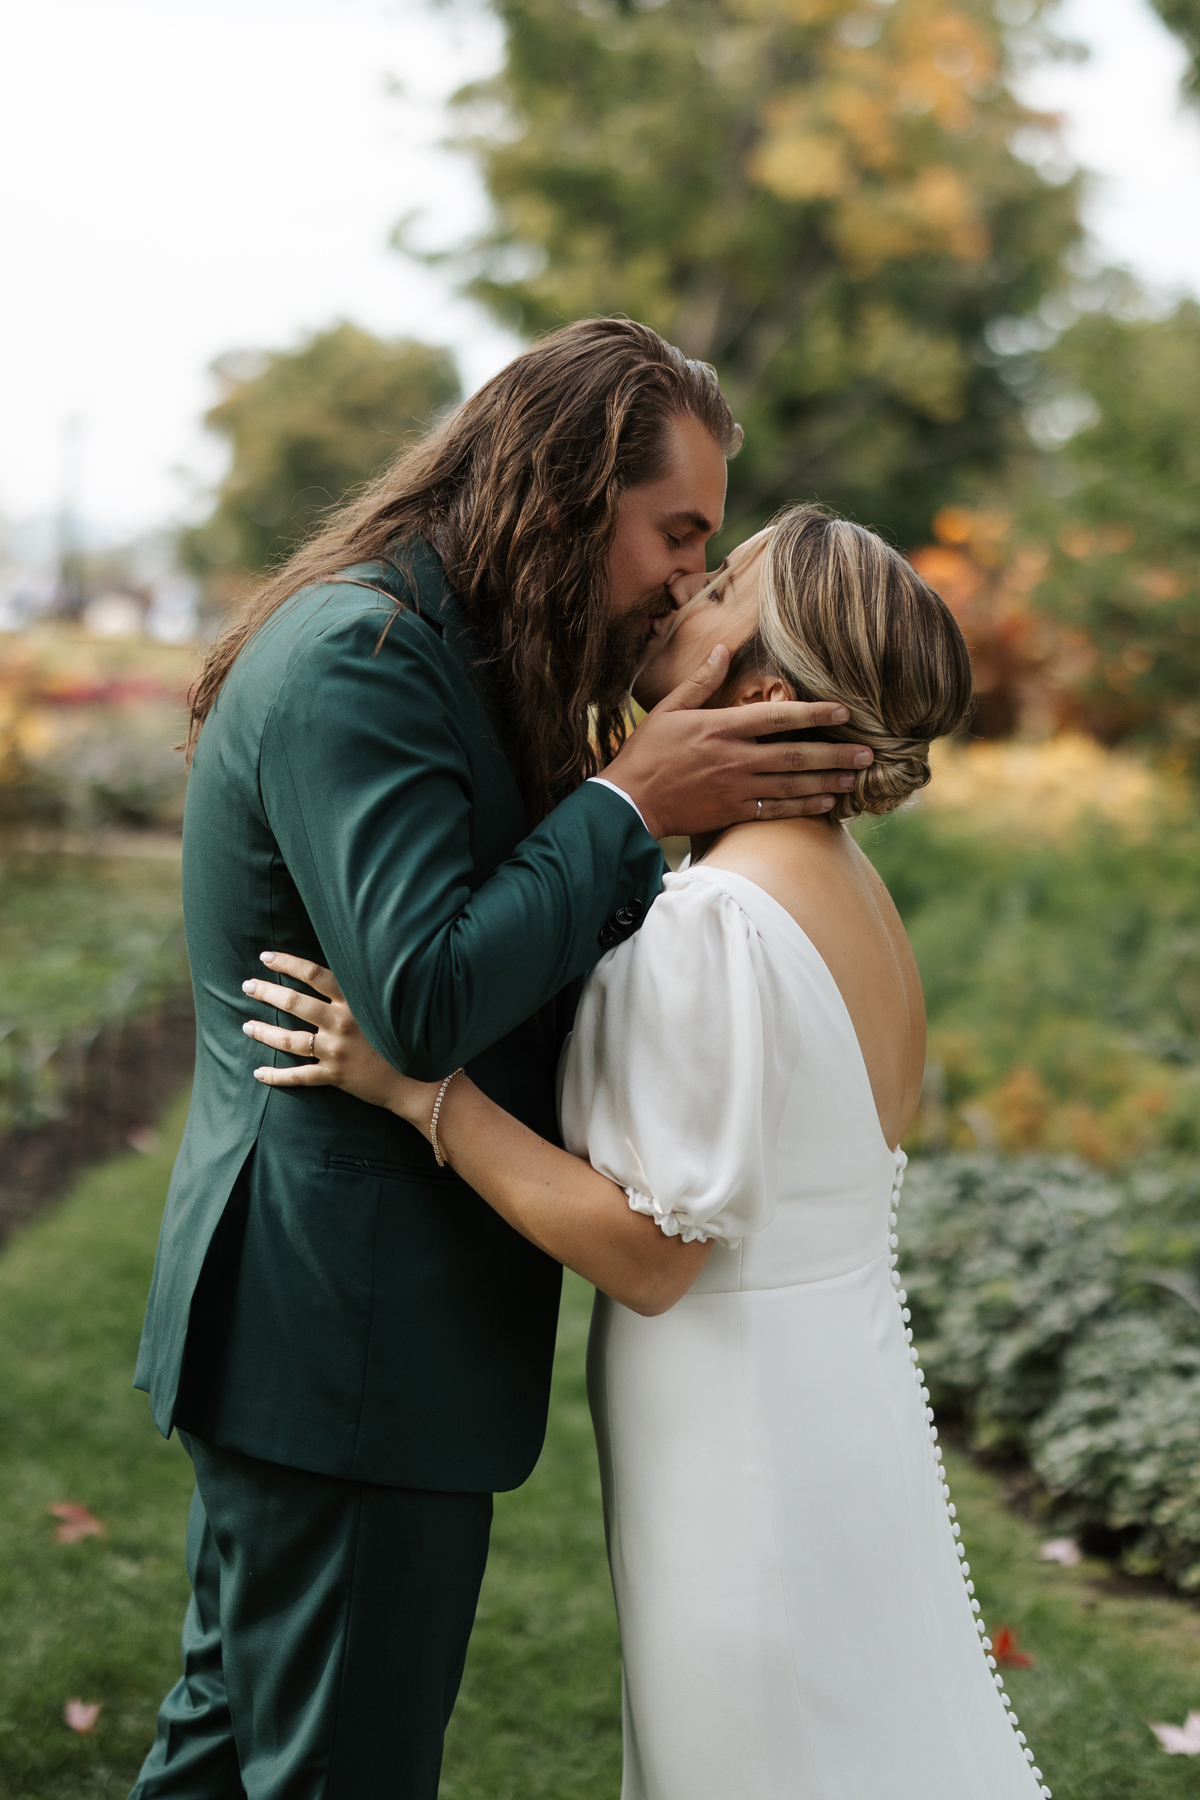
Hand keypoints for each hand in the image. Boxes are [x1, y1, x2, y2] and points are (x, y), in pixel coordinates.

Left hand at [240, 952, 440, 1130]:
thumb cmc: (407, 1035)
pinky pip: (299, 1076)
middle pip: (294, 1003)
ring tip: (246, 1024)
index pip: (314, 975)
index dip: (287, 963)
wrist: (421, 1080)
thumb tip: (336, 968)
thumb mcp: (386, 1005)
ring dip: (264, 1031)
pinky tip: (258, 1073)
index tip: (266, 956)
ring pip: (289, 1039)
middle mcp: (342, 1024)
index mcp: (354, 1002)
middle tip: (247, 985)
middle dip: (267, 991)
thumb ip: (362, 989)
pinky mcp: (335, 1076)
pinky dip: (276, 1076)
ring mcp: (336, 1051)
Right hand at [604, 645, 871, 840]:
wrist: (628, 801)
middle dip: (835, 754)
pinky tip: (827, 803)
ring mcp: (737, 788)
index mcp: (722, 727)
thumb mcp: (668, 709)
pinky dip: (804, 807)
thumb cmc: (647, 753)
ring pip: (792, 785)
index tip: (843, 712)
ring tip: (856, 777)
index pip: (778, 717)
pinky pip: (777, 811)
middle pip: (795, 755)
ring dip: (828, 781)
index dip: (814, 714)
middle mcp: (735, 758)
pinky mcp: (733, 813)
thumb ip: (700, 682)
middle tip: (868, 753)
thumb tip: (722, 649)